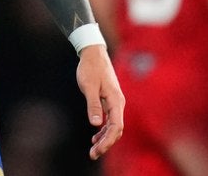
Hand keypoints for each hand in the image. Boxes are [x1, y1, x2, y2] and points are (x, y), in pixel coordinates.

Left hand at [76, 44, 124, 159]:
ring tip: (93, 150)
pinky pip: (110, 120)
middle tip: (93, 154)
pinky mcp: (110, 100)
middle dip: (106, 144)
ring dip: (105, 139)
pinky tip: (95, 136)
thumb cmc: (90, 68)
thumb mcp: (89, 86)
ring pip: (113, 126)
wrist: (93, 53)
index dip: (107, 141)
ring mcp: (115, 102)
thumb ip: (93, 104)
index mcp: (116, 100)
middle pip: (116, 129)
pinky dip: (104, 130)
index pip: (115, 126)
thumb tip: (96, 123)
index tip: (96, 150)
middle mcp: (118, 103)